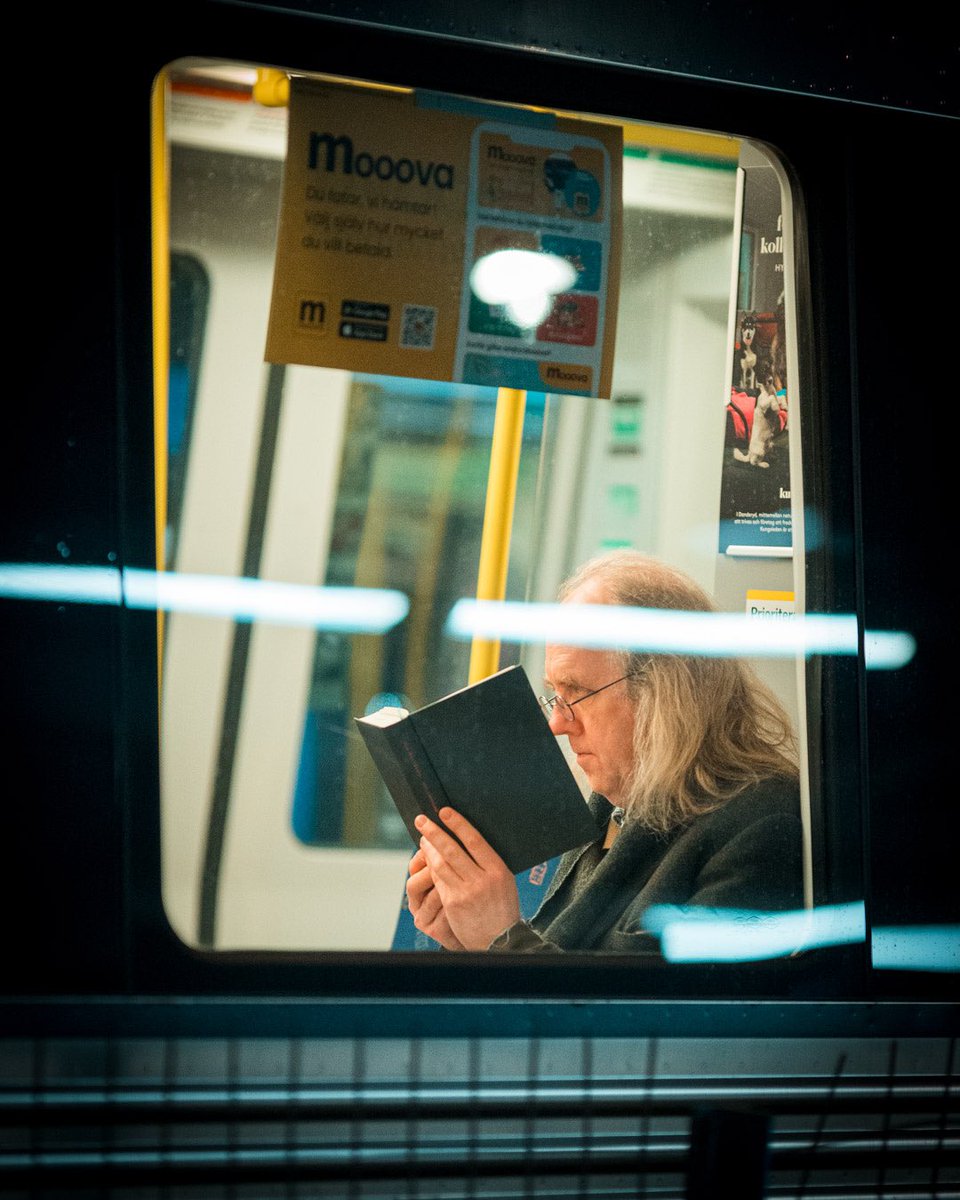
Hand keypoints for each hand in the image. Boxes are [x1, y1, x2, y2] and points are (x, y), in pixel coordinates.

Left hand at [413, 808, 520, 949]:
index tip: (444, 812)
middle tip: (422, 820)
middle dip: (434, 833)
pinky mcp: (453, 904)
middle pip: (452, 850)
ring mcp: (466, 892)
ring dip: (429, 850)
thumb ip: (488, 863)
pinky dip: (431, 868)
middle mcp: (482, 879)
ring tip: (423, 839)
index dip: (458, 824)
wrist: (500, 941)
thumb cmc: (502, 908)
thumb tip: (468, 840)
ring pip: (441, 865)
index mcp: (498, 870)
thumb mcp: (504, 881)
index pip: (474, 840)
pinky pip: (439, 881)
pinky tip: (427, 861)